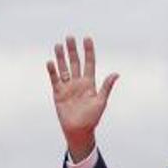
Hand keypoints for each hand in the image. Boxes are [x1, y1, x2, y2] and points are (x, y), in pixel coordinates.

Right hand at [47, 34, 118, 160]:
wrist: (79, 130)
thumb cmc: (92, 118)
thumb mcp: (101, 101)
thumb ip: (106, 87)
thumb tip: (116, 74)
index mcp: (90, 83)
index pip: (89, 63)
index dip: (88, 51)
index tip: (87, 39)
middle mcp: (78, 82)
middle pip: (75, 62)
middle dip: (73, 50)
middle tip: (70, 37)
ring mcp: (68, 87)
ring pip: (64, 68)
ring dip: (61, 57)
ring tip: (59, 45)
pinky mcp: (58, 93)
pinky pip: (55, 79)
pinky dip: (52, 71)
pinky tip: (50, 62)